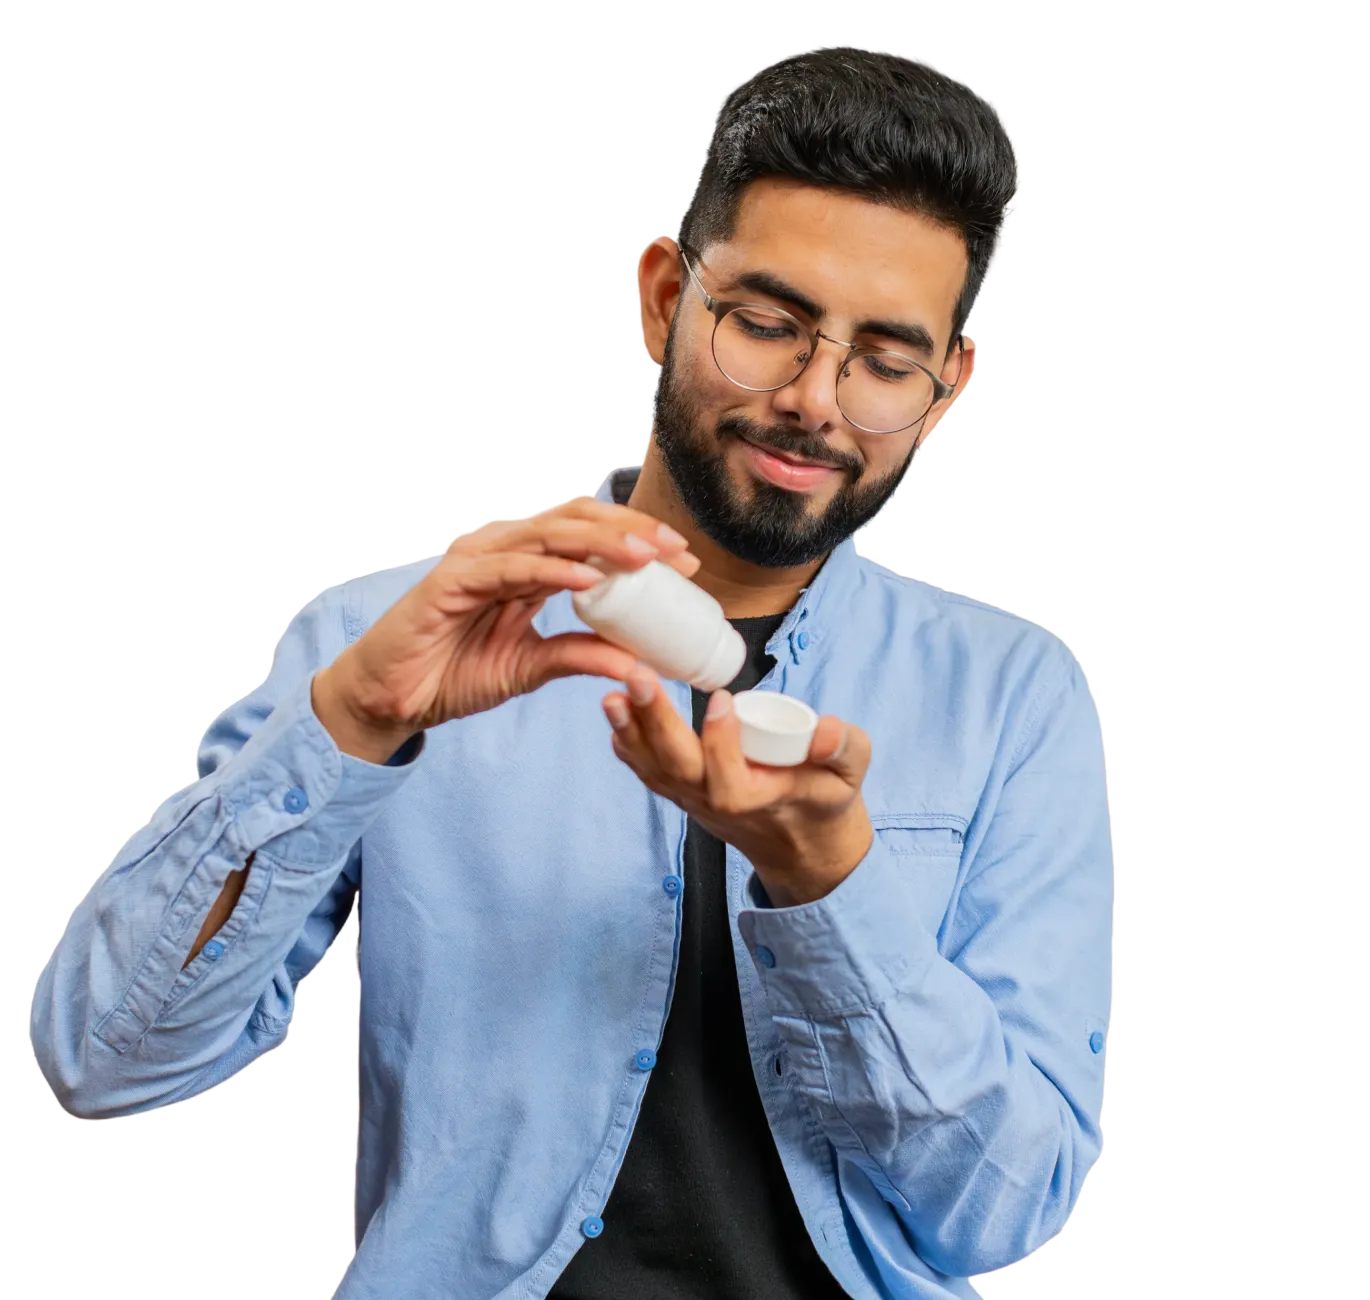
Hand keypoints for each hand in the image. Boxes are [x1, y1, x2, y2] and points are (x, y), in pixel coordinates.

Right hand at [315, 499, 701, 754]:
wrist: (393, 699)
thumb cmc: (454, 673)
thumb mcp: (533, 666)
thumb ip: (581, 655)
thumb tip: (639, 664)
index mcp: (526, 562)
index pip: (590, 536)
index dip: (638, 540)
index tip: (684, 563)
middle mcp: (504, 549)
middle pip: (576, 521)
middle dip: (631, 531)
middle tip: (676, 551)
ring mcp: (476, 559)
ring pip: (548, 535)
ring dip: (601, 544)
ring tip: (645, 558)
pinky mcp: (451, 581)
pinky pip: (510, 568)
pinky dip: (552, 571)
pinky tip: (588, 580)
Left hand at [604, 665, 874, 906]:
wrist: (802, 847)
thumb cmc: (825, 801)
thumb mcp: (851, 775)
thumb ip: (845, 749)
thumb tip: (827, 729)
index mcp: (761, 802)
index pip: (729, 782)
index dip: (722, 742)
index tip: (721, 697)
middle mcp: (718, 806)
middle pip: (678, 770)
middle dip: (655, 723)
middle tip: (637, 677)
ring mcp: (695, 802)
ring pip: (655, 770)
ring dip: (630, 731)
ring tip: (612, 694)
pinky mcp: (683, 793)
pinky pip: (650, 772)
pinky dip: (629, 746)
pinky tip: (616, 714)